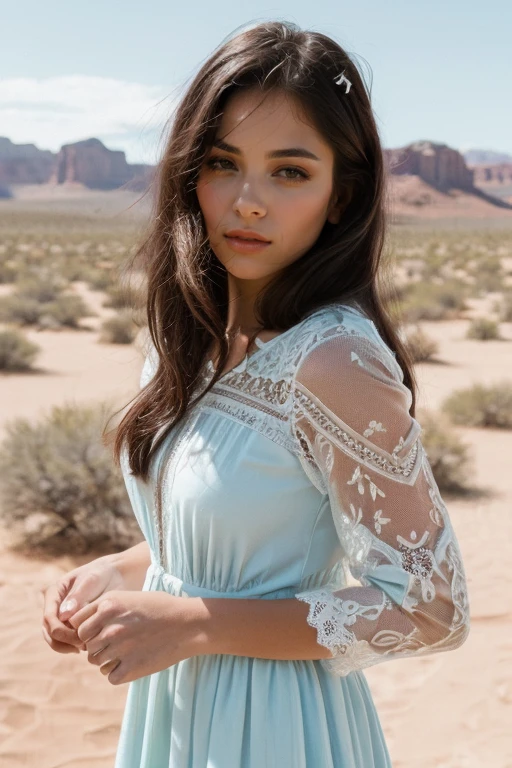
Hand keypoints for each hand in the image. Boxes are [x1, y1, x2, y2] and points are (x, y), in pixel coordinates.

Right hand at [41, 557, 125, 654]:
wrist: (114, 576)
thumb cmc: (102, 574)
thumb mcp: (91, 580)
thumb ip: (78, 596)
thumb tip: (63, 615)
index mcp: (53, 592)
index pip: (49, 617)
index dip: (59, 630)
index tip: (78, 636)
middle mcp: (53, 606)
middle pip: (48, 631)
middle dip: (63, 641)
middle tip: (84, 645)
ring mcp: (60, 617)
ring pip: (54, 639)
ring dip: (67, 646)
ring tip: (86, 646)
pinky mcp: (69, 625)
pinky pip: (65, 640)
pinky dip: (73, 646)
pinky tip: (88, 645)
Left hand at [68, 590, 201, 684]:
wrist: (188, 624)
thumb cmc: (160, 608)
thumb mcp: (130, 598)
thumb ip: (104, 609)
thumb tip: (81, 627)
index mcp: (108, 605)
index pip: (78, 624)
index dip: (87, 630)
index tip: (99, 631)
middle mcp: (110, 626)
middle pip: (86, 645)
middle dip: (96, 645)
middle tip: (116, 643)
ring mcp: (120, 648)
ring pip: (96, 661)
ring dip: (107, 659)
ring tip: (126, 652)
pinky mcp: (130, 668)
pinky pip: (110, 676)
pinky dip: (119, 673)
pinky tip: (132, 663)